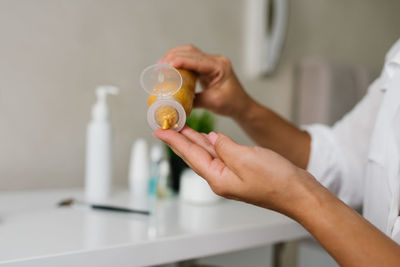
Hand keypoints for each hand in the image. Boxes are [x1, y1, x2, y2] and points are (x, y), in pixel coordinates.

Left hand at [154, 126, 314, 216]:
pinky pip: (220, 154)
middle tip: (166, 126)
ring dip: (194, 139)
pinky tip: (208, 137)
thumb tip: (212, 138)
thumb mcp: (245, 158)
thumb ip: (224, 146)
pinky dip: (212, 144)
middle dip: (179, 139)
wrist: (298, 192)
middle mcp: (221, 178)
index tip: (159, 130)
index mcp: (218, 178)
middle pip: (194, 154)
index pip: (190, 154)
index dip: (174, 140)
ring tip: (181, 127)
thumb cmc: (276, 180)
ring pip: (207, 153)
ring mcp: (231, 175)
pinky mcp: (241, 171)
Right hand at [159, 44, 252, 118]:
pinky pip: (191, 59)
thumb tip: (174, 101)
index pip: (196, 60)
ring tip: (161, 66)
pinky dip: (179, 61)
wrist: (241, 105)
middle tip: (159, 66)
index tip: (165, 66)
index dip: (179, 61)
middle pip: (190, 52)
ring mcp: (211, 62)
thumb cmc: (231, 104)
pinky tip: (170, 68)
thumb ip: (193, 100)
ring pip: (189, 52)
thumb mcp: (211, 103)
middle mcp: (216, 61)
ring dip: (174, 56)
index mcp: (219, 67)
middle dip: (173, 57)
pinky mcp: (207, 66)